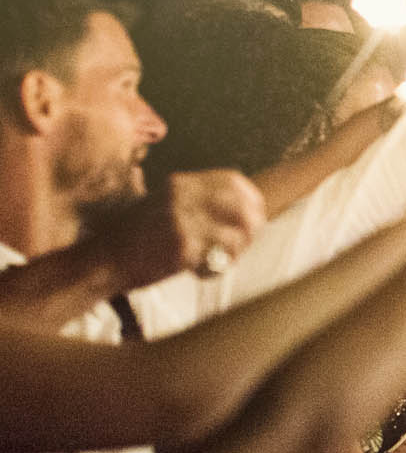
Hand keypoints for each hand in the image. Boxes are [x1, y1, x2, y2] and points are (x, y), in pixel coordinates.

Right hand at [113, 170, 266, 284]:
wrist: (103, 258)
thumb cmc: (137, 237)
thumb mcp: (166, 205)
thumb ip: (199, 202)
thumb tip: (246, 210)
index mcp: (181, 184)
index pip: (233, 181)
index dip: (251, 199)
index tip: (255, 215)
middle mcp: (183, 198)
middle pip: (244, 207)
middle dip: (251, 228)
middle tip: (240, 245)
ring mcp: (183, 222)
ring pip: (237, 236)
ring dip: (234, 253)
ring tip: (216, 261)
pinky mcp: (182, 248)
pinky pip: (219, 258)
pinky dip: (216, 269)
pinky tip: (199, 272)